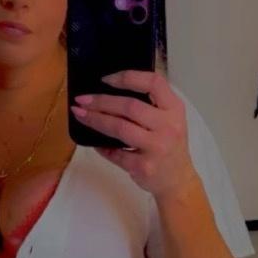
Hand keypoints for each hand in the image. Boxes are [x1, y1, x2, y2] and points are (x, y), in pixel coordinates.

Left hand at [71, 70, 197, 198]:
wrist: (178, 180)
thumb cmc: (169, 147)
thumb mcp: (169, 120)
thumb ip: (149, 105)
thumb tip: (109, 94)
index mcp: (174, 109)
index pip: (153, 83)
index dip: (127, 77)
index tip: (105, 79)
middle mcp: (168, 126)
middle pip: (129, 106)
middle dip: (101, 101)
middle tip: (82, 99)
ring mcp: (157, 147)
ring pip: (119, 127)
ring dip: (95, 119)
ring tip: (80, 114)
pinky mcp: (144, 166)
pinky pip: (115, 153)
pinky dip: (101, 147)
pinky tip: (94, 143)